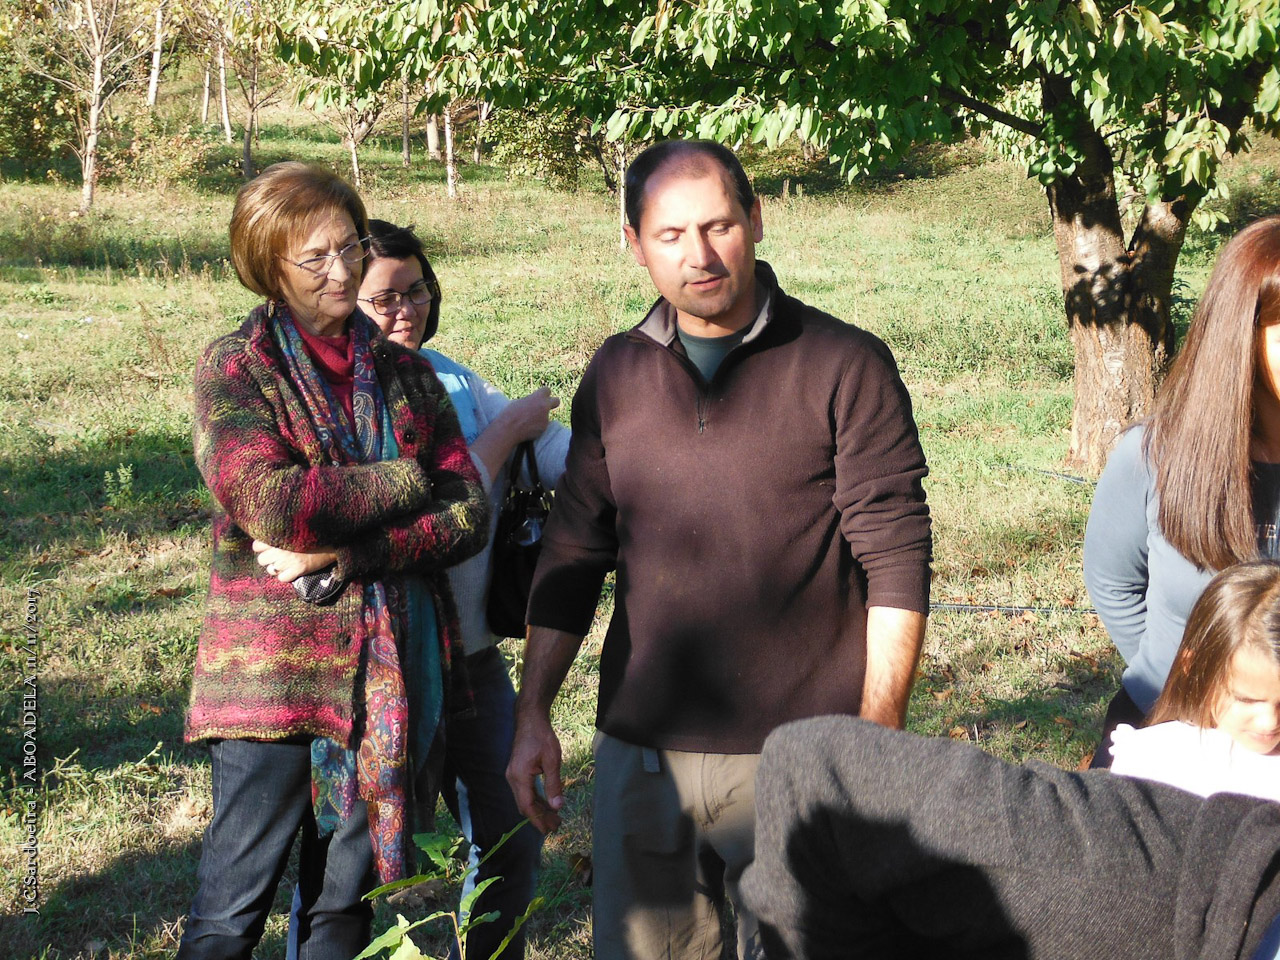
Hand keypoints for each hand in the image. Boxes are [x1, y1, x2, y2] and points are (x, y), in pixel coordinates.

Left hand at [251, 540, 338, 582]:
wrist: (333, 540)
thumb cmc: (312, 533)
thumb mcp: (293, 528)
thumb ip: (278, 533)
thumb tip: (263, 543)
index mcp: (278, 536)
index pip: (256, 546)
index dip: (263, 548)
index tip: (270, 547)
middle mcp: (281, 548)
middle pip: (262, 560)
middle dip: (269, 559)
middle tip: (279, 557)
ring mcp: (289, 560)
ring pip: (271, 570)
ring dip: (277, 568)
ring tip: (287, 564)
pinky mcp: (299, 570)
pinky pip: (282, 578)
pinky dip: (287, 576)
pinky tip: (293, 570)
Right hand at [499, 387, 560, 444]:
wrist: (508, 429)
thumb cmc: (510, 414)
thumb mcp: (519, 402)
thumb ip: (530, 401)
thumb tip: (533, 403)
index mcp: (538, 397)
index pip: (547, 390)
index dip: (543, 394)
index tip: (539, 397)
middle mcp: (545, 406)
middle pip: (556, 401)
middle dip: (552, 403)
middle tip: (545, 407)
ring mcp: (546, 418)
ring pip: (546, 416)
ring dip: (540, 418)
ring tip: (526, 422)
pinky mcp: (544, 428)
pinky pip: (542, 425)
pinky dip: (537, 427)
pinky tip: (527, 428)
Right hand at [506, 710, 565, 833]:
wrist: (529, 719)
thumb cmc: (541, 737)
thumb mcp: (552, 760)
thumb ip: (553, 784)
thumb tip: (557, 807)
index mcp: (519, 777)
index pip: (527, 806)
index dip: (537, 820)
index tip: (548, 831)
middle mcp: (512, 778)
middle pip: (525, 805)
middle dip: (540, 817)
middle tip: (557, 826)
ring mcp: (513, 775)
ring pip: (525, 799)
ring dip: (539, 808)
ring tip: (555, 818)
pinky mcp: (517, 771)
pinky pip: (525, 790)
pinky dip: (536, 799)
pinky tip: (547, 803)